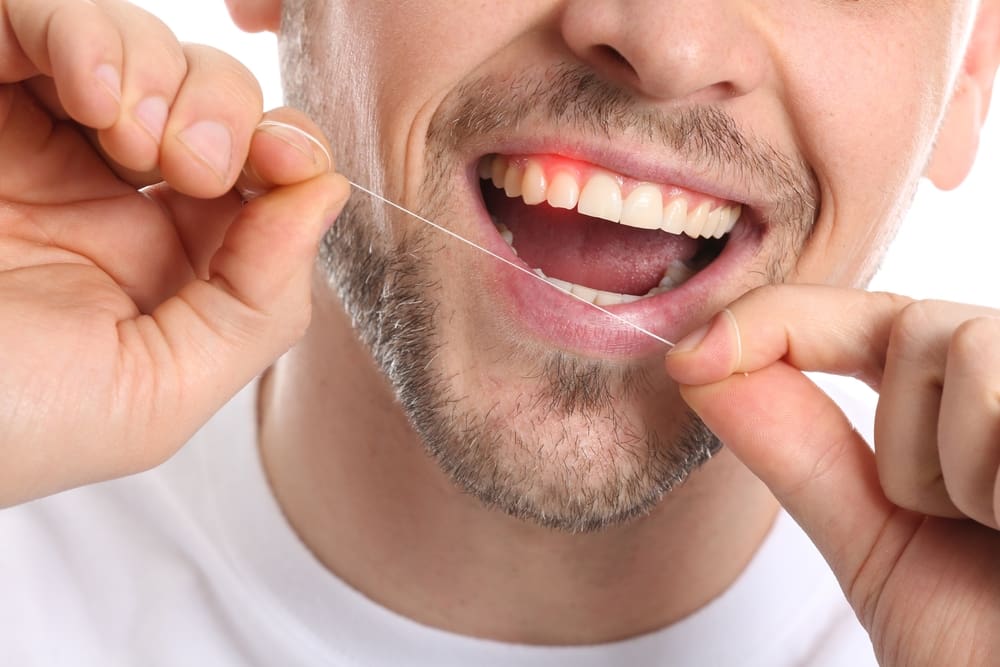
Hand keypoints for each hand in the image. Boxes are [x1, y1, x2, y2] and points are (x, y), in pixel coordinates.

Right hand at [0, 1, 348, 505]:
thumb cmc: (8, 422)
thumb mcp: (161, 393)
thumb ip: (261, 302)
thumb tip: (326, 194)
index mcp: (165, 262)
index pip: (261, 174)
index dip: (291, 148)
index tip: (289, 159)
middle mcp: (108, 193)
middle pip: (214, 97)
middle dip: (228, 110)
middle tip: (191, 164)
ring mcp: (37, 139)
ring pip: (139, 45)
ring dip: (163, 70)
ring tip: (128, 136)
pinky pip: (32, 15)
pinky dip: (81, 31)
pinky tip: (92, 93)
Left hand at [665, 285, 999, 665]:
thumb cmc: (985, 651)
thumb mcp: (880, 546)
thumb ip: (795, 447)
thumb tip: (698, 360)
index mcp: (984, 416)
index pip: (876, 323)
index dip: (778, 322)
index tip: (692, 356)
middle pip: (922, 327)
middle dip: (909, 446)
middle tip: (965, 530)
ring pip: (963, 345)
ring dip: (959, 470)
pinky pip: (999, 392)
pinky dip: (995, 479)